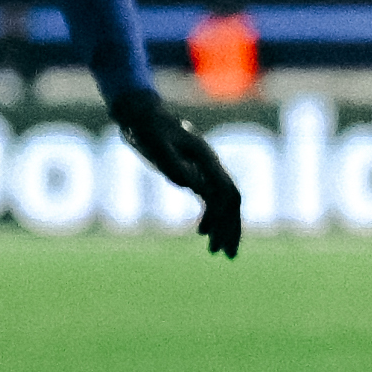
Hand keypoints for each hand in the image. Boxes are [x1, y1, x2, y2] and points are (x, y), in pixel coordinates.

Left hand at [122, 96, 247, 258]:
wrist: (140, 114)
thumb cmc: (147, 129)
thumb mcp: (156, 146)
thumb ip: (175, 165)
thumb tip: (196, 187)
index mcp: (207, 159)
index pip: (227, 194)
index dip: (226, 219)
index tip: (217, 243)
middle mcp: (211, 165)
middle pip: (231, 202)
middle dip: (231, 229)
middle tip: (228, 256)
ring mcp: (204, 169)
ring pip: (223, 203)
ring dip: (223, 227)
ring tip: (215, 251)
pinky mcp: (194, 173)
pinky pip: (211, 199)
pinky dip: (210, 217)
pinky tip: (202, 232)